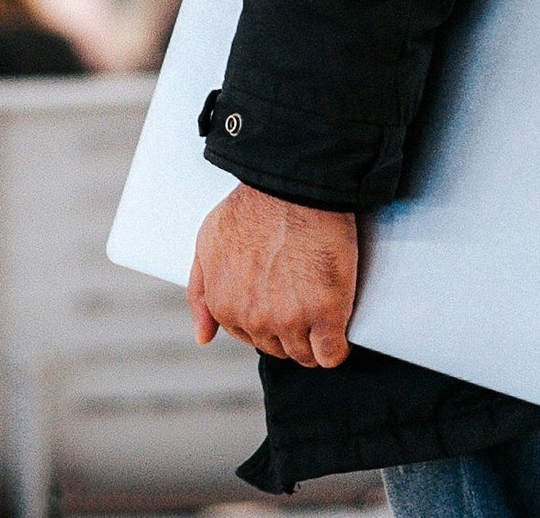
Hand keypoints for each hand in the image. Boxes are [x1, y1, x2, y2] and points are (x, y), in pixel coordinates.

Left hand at [188, 183, 356, 367]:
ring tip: (323, 309)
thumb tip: (203, 336)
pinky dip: (337, 347)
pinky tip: (339, 325)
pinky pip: (332, 354)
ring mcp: (291, 319)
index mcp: (226, 305)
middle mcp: (255, 319)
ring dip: (314, 339)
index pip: (251, 338)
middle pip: (279, 348)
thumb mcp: (208, 242)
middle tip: (304, 299)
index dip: (270, 321)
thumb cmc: (253, 206)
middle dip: (291, 331)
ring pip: (306, 355)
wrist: (294, 185)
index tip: (283, 301)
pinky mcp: (326, 313)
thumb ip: (200, 292)